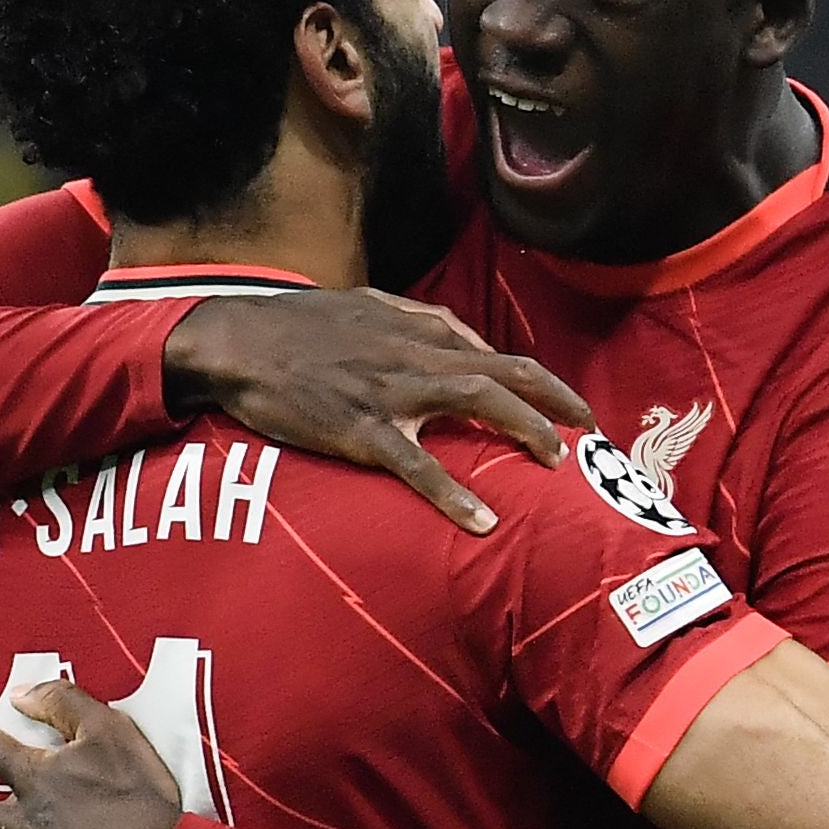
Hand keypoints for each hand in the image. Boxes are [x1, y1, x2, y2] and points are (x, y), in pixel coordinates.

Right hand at [162, 288, 594, 533]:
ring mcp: (391, 392)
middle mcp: (416, 355)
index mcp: (418, 330)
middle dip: (556, 401)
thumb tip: (465, 337)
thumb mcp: (368, 307)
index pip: (497, 353)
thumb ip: (420, 320)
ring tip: (556, 462)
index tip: (567, 409)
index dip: (540, 381)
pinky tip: (481, 521)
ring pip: (477, 402)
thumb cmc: (300, 327)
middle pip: (506, 372)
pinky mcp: (361, 429)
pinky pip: (416, 465)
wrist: (239, 342)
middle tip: (589, 432)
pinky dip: (452, 494)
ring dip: (524, 430)